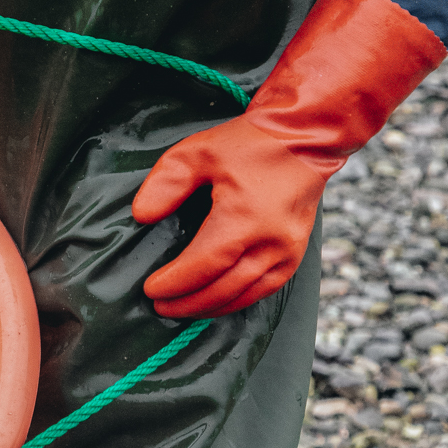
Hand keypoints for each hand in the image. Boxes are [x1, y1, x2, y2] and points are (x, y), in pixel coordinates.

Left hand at [129, 0, 447, 317]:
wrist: (306, 138)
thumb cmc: (249, 144)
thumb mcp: (198, 153)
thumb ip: (166, 184)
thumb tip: (142, 216)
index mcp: (245, 218)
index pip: (204, 264)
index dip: (176, 282)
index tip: (150, 289)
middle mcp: (271, 241)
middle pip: (224, 288)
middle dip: (189, 303)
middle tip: (160, 306)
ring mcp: (288, 251)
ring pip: (246, 295)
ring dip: (212, 308)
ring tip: (182, 309)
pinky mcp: (296, 254)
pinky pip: (266, 290)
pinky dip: (238, 300)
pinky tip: (217, 302)